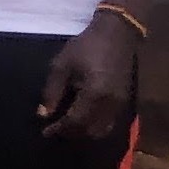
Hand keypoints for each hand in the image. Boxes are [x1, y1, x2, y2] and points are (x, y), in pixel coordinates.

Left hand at [41, 14, 140, 140]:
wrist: (117, 34)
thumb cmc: (86, 46)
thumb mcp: (62, 65)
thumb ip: (52, 92)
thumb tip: (44, 114)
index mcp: (95, 93)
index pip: (75, 121)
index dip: (59, 129)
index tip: (45, 131)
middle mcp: (111, 103)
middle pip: (90, 130)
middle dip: (71, 133)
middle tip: (54, 130)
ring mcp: (121, 103)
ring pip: (103, 129)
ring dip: (84, 132)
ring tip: (67, 126)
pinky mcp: (124, 100)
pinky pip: (110, 122)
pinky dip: (95, 125)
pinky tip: (82, 118)